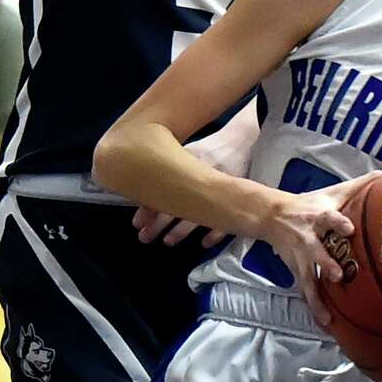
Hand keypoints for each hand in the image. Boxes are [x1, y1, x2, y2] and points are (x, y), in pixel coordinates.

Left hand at [132, 101, 259, 247]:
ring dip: (181, 231)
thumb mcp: (191, 151)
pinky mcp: (239, 195)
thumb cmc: (212, 147)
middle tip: (145, 238)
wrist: (244, 139)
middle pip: (178, 204)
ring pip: (199, 215)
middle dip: (159, 224)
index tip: (137, 224)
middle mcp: (202, 176)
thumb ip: (172, 167)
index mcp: (189, 164)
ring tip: (168, 241)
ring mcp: (222, 187)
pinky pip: (228, 218)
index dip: (150, 208)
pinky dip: (216, 232)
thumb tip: (144, 188)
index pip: (164, 188)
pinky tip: (205, 242)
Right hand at [263, 170, 381, 326]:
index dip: (338, 223)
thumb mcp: (333, 191)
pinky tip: (325, 325)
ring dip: (317, 297)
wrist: (273, 215)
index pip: (329, 217)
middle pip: (316, 252)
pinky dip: (314, 309)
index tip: (349, 229)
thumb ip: (360, 184)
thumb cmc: (311, 203)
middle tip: (338, 276)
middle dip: (325, 264)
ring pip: (307, 279)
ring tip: (329, 316)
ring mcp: (300, 257)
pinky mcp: (296, 271)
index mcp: (318, 216)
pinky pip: (305, 292)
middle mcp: (308, 237)